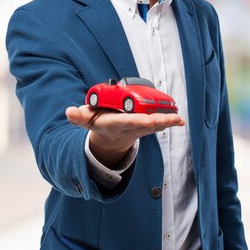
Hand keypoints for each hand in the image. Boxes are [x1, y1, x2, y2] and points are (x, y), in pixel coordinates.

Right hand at [65, 105, 184, 167]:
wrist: (111, 137)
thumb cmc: (100, 122)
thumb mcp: (87, 119)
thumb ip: (79, 116)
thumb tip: (70, 112)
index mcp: (115, 123)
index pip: (125, 122)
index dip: (136, 120)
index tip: (146, 119)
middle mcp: (129, 127)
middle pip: (144, 125)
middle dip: (156, 122)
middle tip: (168, 120)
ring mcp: (139, 129)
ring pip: (154, 126)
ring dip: (166, 122)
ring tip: (177, 119)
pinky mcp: (147, 127)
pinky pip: (159, 125)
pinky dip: (169, 123)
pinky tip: (179, 120)